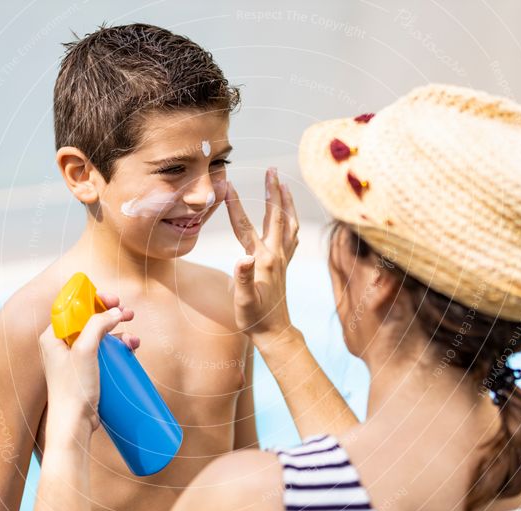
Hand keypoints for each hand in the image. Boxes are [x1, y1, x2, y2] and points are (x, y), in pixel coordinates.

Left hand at [38, 293, 139, 434]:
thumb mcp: (85, 350)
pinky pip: (105, 353)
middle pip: (89, 320)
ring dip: (119, 333)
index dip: (94, 300)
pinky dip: (118, 348)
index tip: (112, 300)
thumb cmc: (73, 389)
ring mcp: (75, 359)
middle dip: (111, 315)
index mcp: (52, 336)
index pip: (73, 308)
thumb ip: (97, 325)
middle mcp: (62, 346)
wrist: (74, 424)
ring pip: (100, 336)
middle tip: (128, 314)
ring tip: (133, 339)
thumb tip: (115, 311)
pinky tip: (130, 349)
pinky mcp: (87, 372)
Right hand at [224, 167, 299, 342]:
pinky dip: (291, 220)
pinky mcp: (285, 265)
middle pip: (276, 216)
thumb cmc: (254, 318)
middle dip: (273, 191)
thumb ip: (242, 278)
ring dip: (286, 202)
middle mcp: (275, 255)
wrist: (275, 332)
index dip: (235, 205)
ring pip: (289, 223)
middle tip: (271, 169)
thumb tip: (242, 258)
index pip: (245, 226)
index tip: (227, 185)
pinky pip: (292, 236)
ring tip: (284, 184)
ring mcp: (283, 259)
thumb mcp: (243, 300)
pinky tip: (290, 217)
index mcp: (262, 260)